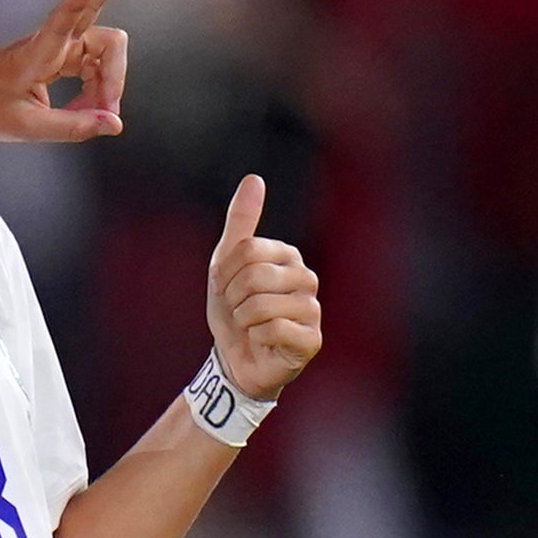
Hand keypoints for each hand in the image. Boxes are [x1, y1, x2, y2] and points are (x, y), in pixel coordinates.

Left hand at [0, 0, 140, 143]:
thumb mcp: (27, 128)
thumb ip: (73, 126)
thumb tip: (116, 123)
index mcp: (32, 55)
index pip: (58, 23)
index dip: (76, 1)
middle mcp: (50, 41)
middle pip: (93, 5)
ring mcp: (60, 44)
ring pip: (106, 49)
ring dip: (110, 81)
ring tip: (97, 115)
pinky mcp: (65, 52)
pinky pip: (98, 65)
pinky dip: (100, 88)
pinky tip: (90, 110)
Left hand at [205, 176, 322, 400]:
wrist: (234, 358)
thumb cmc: (233, 310)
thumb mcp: (226, 263)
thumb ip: (241, 221)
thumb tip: (254, 178)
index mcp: (288, 256)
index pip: (247, 250)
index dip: (225, 274)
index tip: (226, 289)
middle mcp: (306, 279)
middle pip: (254, 275)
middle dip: (233, 298)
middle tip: (238, 311)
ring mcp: (312, 310)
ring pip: (262, 304)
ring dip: (243, 319)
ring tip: (250, 326)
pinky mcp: (311, 339)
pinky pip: (273, 329)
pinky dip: (256, 337)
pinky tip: (263, 342)